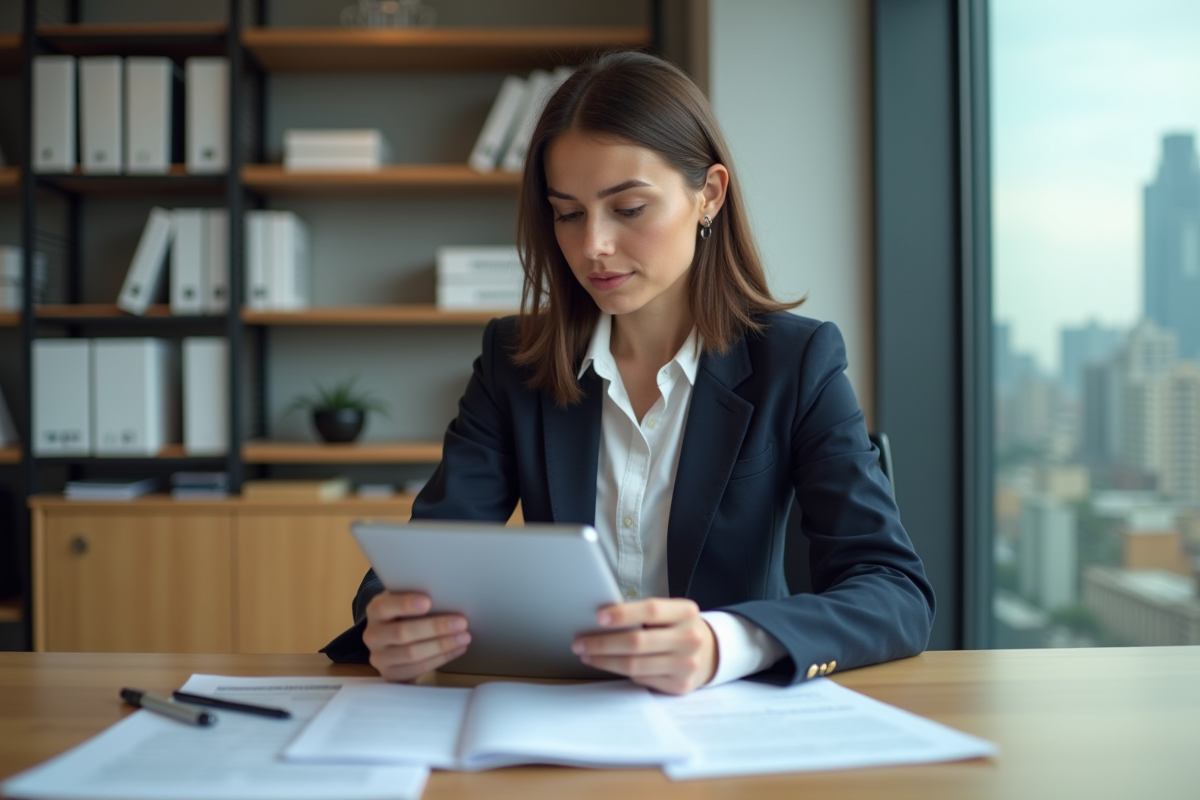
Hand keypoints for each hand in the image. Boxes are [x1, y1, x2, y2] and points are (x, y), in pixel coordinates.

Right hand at [363, 592, 470, 681]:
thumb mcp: (404, 603)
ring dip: (442, 645)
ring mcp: (379, 657)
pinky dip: (441, 658)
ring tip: (464, 637)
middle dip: (435, 627)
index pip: (385, 607)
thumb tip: (447, 596)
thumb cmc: (404, 616)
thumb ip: (417, 600)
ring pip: (412, 653)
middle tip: (461, 622)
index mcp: (375, 611)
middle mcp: (373, 635)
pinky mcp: (391, 674)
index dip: (405, 604)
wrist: (391, 643)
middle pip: (403, 633)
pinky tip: (457, 649)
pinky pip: (418, 668)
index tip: (428, 601)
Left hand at [571, 598, 717, 694]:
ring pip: (635, 665)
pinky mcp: (680, 685)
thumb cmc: (678, 628)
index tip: (598, 617)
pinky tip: (606, 664)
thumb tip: (602, 619)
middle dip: (602, 643)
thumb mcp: (671, 613)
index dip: (623, 614)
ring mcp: (687, 664)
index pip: (651, 610)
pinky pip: (641, 678)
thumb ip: (645, 615)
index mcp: (686, 612)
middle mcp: (690, 638)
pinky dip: (619, 671)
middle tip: (579, 642)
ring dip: (605, 660)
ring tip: (586, 655)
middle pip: (638, 642)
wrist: (709, 653)